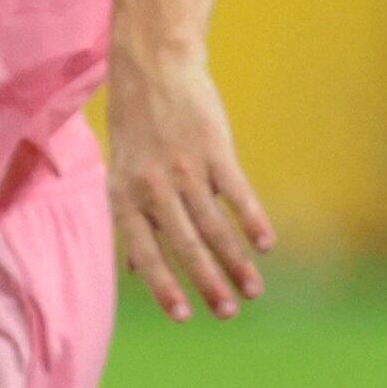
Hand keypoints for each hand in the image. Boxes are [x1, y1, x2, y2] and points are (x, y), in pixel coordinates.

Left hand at [102, 50, 270, 320]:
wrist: (153, 70)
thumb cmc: (135, 128)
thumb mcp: (119, 174)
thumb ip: (131, 221)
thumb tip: (132, 270)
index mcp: (123, 196)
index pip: (141, 252)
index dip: (162, 286)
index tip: (183, 317)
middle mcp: (150, 186)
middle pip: (183, 244)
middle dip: (207, 283)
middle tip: (228, 313)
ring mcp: (183, 167)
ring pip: (213, 225)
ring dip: (236, 261)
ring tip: (253, 290)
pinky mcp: (214, 149)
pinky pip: (236, 192)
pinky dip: (252, 220)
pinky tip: (266, 245)